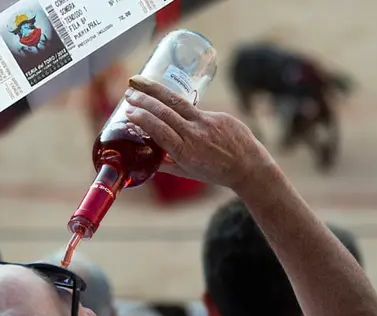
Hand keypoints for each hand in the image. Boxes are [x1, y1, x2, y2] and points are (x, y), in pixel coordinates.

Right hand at [123, 75, 275, 190]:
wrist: (249, 166)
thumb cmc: (216, 172)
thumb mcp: (188, 172)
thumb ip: (167, 165)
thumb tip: (147, 159)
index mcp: (186, 152)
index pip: (159, 130)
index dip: (142, 119)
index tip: (128, 113)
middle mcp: (195, 134)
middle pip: (164, 110)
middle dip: (143, 99)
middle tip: (128, 94)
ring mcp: (208, 122)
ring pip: (177, 101)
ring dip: (155, 90)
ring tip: (139, 82)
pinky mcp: (218, 114)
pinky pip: (194, 108)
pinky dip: (178, 105)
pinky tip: (167, 101)